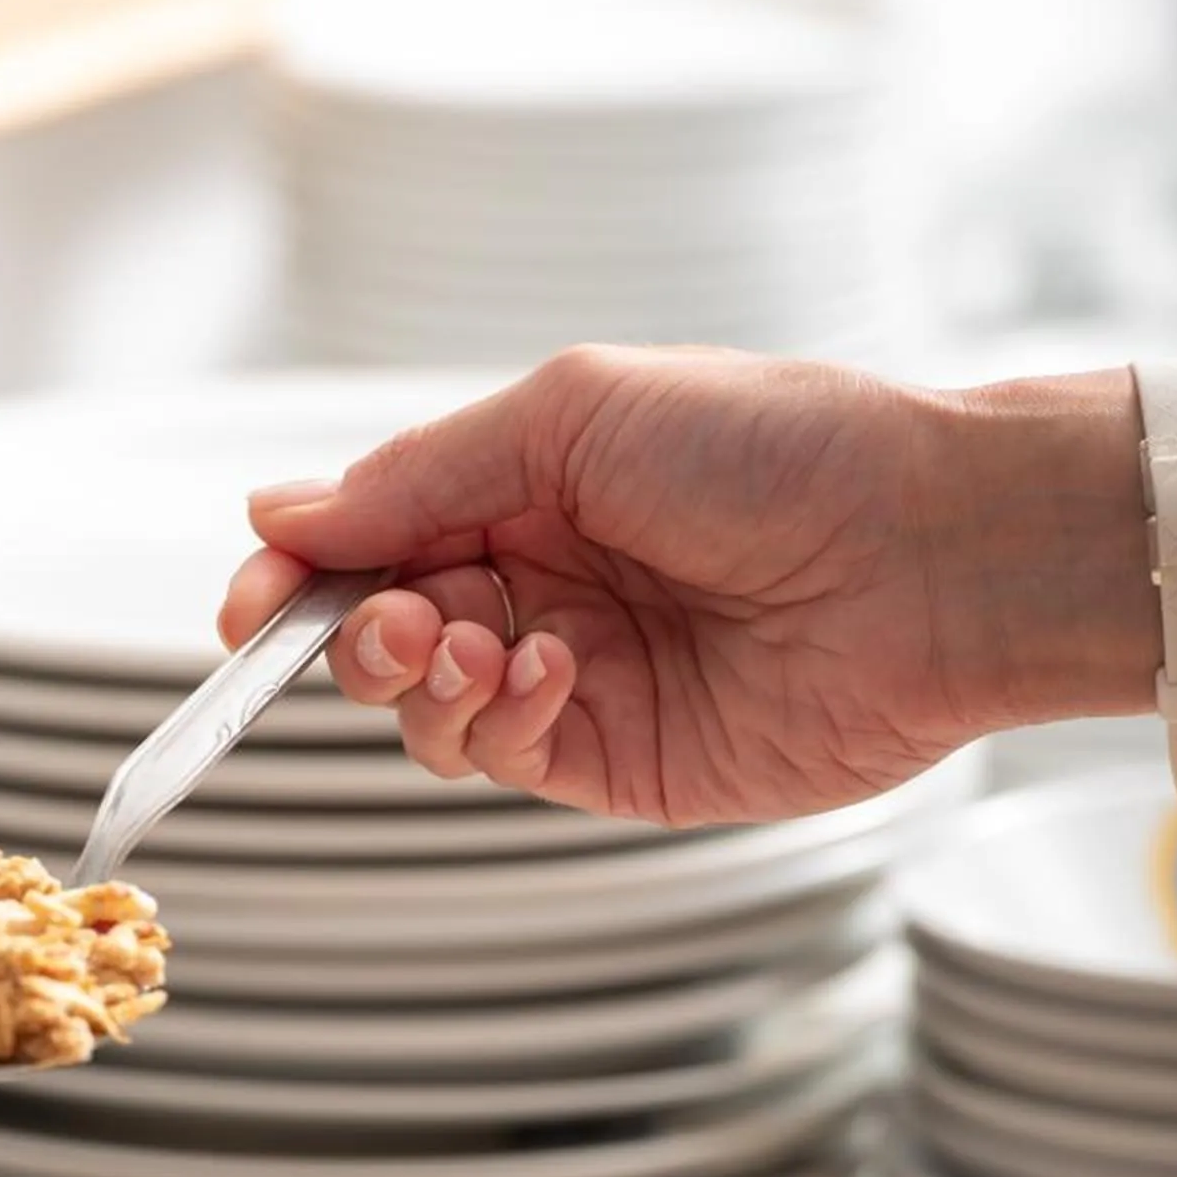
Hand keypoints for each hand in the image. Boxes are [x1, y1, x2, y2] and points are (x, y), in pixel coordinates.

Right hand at [221, 344, 1148, 826]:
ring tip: (477, 642)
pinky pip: (499, 760)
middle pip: (377, 634)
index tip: (251, 605)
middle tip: (380, 623)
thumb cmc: (776, 449)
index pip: (370, 540)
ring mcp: (574, 680)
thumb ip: (421, 474)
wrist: (925, 554)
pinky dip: (492, 723)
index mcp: (526, 487)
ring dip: (417, 682)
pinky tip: (551, 672)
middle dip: (348, 635)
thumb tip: (279, 512)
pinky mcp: (616, 763)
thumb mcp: (573, 414)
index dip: (296, 575)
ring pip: (422, 711)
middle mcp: (540, 584)